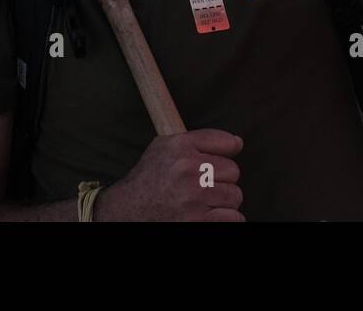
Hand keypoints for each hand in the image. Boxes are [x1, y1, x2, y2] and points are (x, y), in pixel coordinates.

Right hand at [94, 129, 243, 221]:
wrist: (125, 211)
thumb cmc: (149, 179)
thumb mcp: (164, 147)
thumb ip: (199, 140)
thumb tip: (237, 143)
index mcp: (180, 146)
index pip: (227, 142)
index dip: (227, 153)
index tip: (219, 163)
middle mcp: (187, 169)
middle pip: (233, 171)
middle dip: (222, 180)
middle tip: (204, 187)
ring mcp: (193, 197)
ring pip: (235, 195)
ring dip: (223, 201)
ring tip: (204, 202)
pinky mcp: (196, 221)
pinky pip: (233, 218)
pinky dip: (227, 219)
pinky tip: (213, 216)